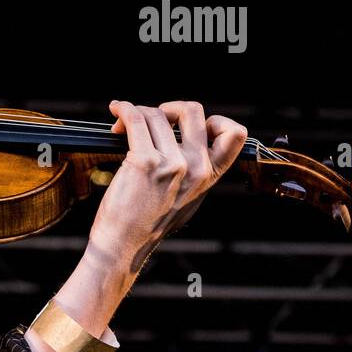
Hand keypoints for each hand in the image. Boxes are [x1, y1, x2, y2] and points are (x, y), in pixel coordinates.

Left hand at [89, 100, 247, 273]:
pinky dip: (124, 109)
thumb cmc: (147, 223)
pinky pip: (136, 119)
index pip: (235, 134)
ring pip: (157, 114)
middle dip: (170, 107)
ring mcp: (172, 164)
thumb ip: (194, 174)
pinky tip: (117, 110)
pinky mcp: (145, 162)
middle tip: (151, 119)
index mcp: (210, 176)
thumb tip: (186, 145)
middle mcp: (196, 167)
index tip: (188, 126)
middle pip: (193, 111)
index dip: (214, 119)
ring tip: (123, 124)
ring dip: (137, 112)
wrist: (125, 244)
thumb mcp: (187, 199)